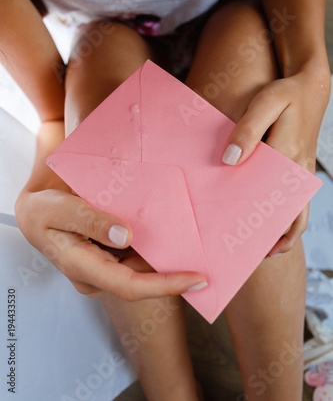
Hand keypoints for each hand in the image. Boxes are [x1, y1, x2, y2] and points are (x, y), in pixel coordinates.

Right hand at [15, 188, 206, 298]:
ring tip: (196, 246)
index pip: (130, 286)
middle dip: (174, 274)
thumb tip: (126, 236)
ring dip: (167, 261)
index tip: (197, 279)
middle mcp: (96, 276)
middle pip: (142, 281)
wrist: (37, 210)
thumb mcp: (58, 209)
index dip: (165, 285)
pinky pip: (136, 259)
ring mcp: (103, 270)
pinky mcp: (108, 259)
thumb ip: (89, 220)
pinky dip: (155, 250)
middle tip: (208, 258)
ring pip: (142, 271)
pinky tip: (171, 237)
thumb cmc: (43, 209)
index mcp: (82, 268)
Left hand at [222, 68, 330, 256]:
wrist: (313, 87)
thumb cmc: (286, 93)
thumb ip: (247, 130)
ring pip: (298, 213)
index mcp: (287, 153)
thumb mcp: (265, 103)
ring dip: (284, 234)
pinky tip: (277, 230)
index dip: (249, 215)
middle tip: (247, 254)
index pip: (264, 193)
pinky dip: (290, 221)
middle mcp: (298, 169)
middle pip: (286, 212)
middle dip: (268, 235)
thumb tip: (230, 160)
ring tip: (265, 252)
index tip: (234, 235)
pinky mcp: (303, 170)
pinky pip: (298, 203)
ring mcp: (303, 173)